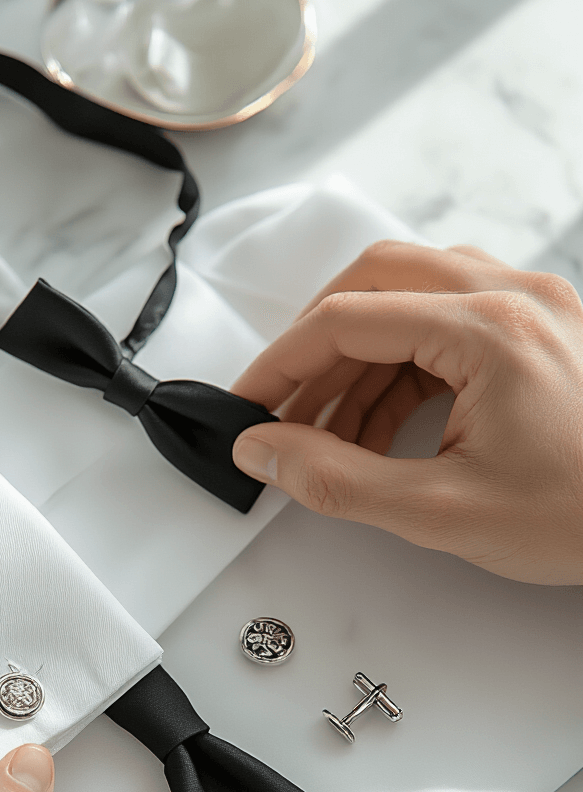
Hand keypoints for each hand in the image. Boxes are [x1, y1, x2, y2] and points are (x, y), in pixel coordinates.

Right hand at [232, 241, 582, 583]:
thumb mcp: (444, 511)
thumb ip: (337, 480)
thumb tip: (264, 451)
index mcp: (488, 328)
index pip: (347, 318)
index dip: (281, 363)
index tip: (247, 405)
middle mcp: (513, 296)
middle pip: (376, 281)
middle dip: (318, 346)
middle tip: (284, 407)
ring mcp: (534, 306)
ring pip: (413, 298)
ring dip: (362, 359)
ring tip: (333, 436)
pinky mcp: (543, 328)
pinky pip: (450, 321)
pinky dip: (405, 366)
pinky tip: (385, 426)